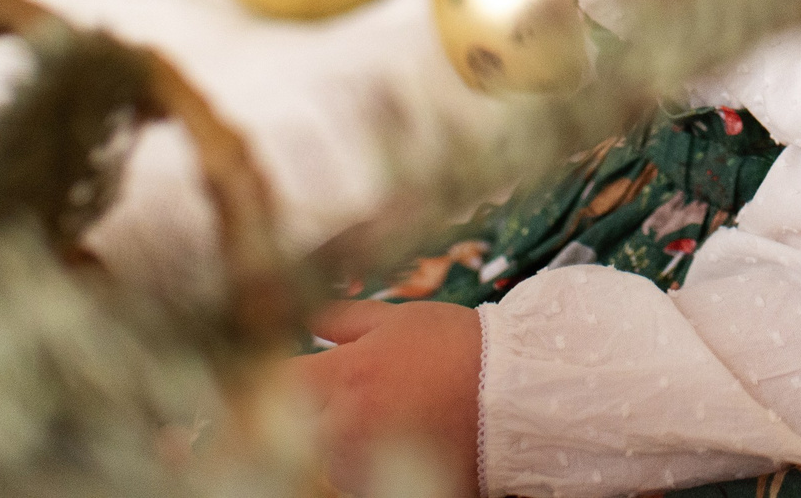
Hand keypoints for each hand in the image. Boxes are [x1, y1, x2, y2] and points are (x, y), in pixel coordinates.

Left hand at [291, 300, 483, 496]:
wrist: (517, 395)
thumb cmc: (459, 349)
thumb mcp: (401, 319)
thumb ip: (345, 319)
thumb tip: (308, 318)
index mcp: (344, 377)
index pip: (284, 379)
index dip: (293, 371)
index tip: (308, 367)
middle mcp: (345, 428)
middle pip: (298, 422)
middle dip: (318, 405)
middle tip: (358, 390)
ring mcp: (365, 467)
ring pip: (327, 455)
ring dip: (343, 437)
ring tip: (390, 413)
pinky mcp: (389, 490)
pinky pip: (358, 478)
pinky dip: (369, 461)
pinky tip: (403, 436)